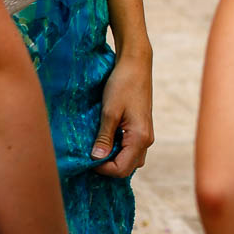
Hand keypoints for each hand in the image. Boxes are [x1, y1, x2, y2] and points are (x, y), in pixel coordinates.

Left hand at [91, 48, 153, 176]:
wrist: (136, 64)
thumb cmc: (123, 84)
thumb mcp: (109, 112)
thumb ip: (104, 137)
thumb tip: (96, 158)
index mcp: (140, 137)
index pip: (121, 168)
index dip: (102, 169)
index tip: (87, 159)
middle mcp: (146, 139)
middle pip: (127, 168)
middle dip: (108, 167)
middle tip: (90, 156)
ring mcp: (146, 134)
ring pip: (130, 159)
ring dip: (114, 159)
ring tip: (97, 148)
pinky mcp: (141, 128)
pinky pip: (131, 148)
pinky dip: (118, 150)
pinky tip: (106, 140)